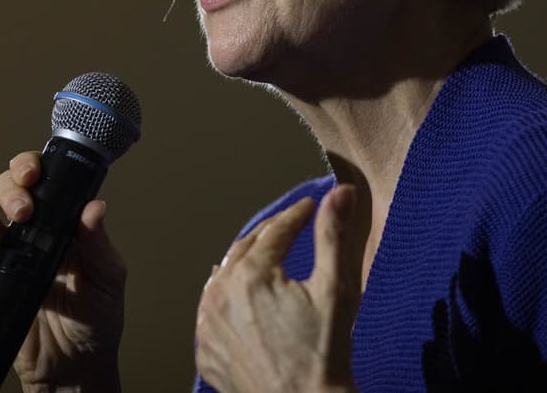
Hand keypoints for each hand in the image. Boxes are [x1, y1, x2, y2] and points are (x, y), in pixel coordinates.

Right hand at [0, 152, 125, 392]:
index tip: (34, 172)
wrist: (77, 367)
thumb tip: (94, 207)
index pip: (47, 182)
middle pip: (10, 193)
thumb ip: (97, 245)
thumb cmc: (98, 318)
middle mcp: (37, 235)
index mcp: (66, 224)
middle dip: (10, 190)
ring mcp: (14, 260)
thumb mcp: (107, 278)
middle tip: (22, 208)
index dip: (34, 167)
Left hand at [195, 184, 361, 392]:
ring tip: (267, 256)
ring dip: (245, 262)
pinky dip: (229, 298)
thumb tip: (340, 192)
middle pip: (246, 248)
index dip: (297, 214)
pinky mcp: (206, 349)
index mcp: (251, 275)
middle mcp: (219, 294)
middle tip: (292, 226)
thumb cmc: (323, 354)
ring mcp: (207, 324)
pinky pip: (213, 311)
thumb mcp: (335, 289)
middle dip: (272, 234)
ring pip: (224, 276)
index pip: (276, 230)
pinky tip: (244, 298)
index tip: (311, 206)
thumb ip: (333, 235)